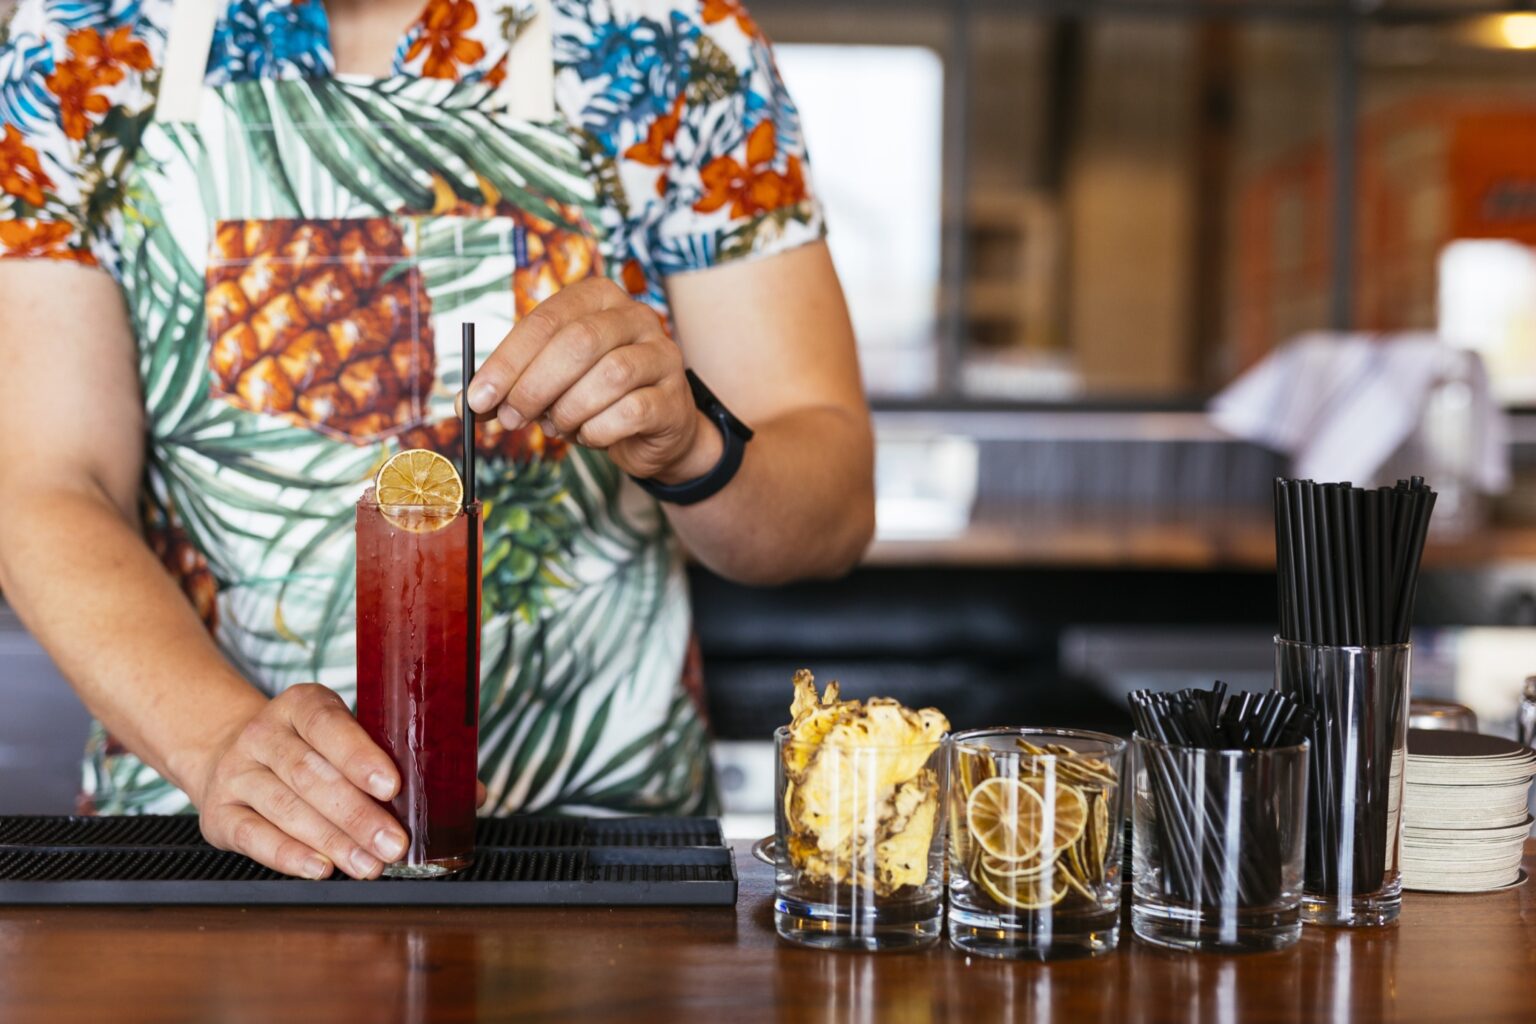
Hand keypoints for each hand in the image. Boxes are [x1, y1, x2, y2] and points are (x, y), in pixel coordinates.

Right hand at [195, 684, 407, 879]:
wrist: (229, 757)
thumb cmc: (303, 749)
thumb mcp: (331, 733)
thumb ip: (363, 755)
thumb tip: (409, 800)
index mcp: (298, 705)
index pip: (328, 725)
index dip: (359, 757)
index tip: (391, 787)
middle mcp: (261, 735)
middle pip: (310, 775)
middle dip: (357, 814)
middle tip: (392, 843)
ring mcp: (235, 774)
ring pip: (286, 808)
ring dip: (333, 841)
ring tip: (369, 864)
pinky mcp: (218, 814)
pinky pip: (254, 837)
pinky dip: (289, 856)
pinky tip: (321, 868)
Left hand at [466, 279, 719, 482]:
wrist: (651, 430)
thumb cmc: (593, 396)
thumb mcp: (548, 383)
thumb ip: (510, 386)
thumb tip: (466, 404)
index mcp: (597, 297)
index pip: (545, 320)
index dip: (506, 361)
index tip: (477, 398)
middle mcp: (635, 316)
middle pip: (578, 342)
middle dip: (534, 386)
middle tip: (511, 419)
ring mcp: (661, 354)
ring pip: (608, 376)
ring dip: (568, 410)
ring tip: (556, 426)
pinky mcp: (673, 397)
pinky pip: (630, 412)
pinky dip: (597, 431)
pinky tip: (589, 435)